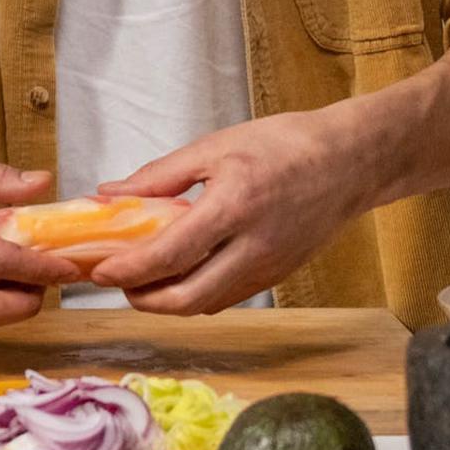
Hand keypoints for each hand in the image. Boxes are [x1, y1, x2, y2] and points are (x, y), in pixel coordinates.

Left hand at [89, 107, 374, 312]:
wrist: (351, 161)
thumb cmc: (282, 145)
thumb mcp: (213, 147)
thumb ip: (158, 176)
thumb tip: (108, 194)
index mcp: (233, 208)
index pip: (171, 255)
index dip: (129, 270)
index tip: (98, 271)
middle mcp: (254, 248)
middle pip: (188, 298)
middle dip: (143, 300)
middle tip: (115, 283)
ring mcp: (270, 268)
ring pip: (208, 304)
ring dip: (168, 301)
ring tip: (139, 280)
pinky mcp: (279, 276)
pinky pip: (229, 296)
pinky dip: (196, 294)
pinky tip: (177, 275)